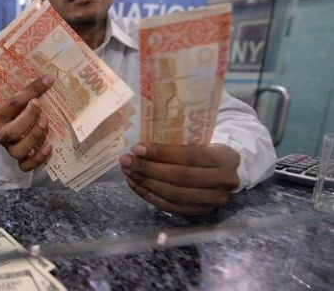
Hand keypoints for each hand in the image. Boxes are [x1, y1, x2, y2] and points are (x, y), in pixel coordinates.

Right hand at [0, 75, 53, 171]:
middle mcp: (1, 136)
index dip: (30, 92)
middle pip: (11, 132)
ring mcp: (10, 151)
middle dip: (27, 118)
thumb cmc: (16, 116)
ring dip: (34, 136)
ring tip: (46, 123)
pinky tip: (49, 146)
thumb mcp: (17, 104)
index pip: (11, 104)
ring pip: (18, 150)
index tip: (47, 81)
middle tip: (40, 106)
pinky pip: (27, 166)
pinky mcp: (20, 163)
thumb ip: (28, 95)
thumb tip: (49, 78)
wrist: (11, 138)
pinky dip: (38, 158)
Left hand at [119, 143, 239, 215]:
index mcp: (226, 158)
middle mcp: (224, 182)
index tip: (138, 148)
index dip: (162, 153)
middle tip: (126, 160)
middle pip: (180, 177)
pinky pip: (169, 206)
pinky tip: (134, 183)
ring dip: (145, 182)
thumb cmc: (206, 150)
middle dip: (149, 169)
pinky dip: (148, 195)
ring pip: (173, 194)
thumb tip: (140, 146)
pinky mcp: (199, 212)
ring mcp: (212, 201)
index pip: (191, 156)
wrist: (224, 170)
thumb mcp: (200, 140)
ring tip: (128, 171)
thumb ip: (177, 142)